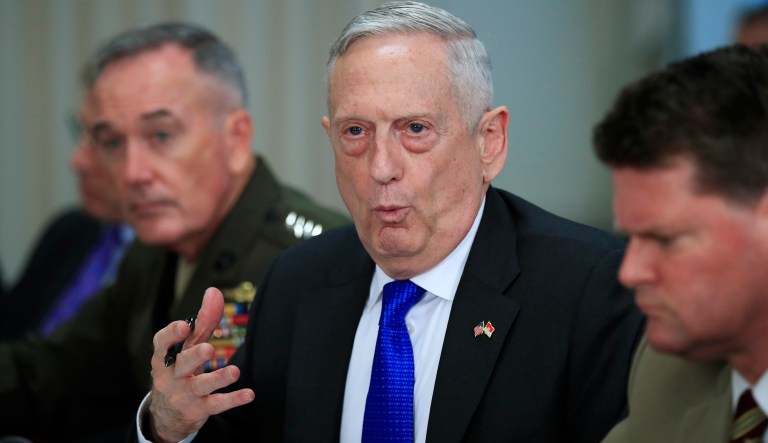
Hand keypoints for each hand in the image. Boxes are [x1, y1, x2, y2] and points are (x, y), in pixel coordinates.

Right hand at [146, 287, 254, 441]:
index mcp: (165, 357)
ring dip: (218, 378)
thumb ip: (202, 321)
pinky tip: (249, 394)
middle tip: (208, 349)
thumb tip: (213, 291)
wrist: (167, 415)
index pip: (162, 343)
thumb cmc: (179, 370)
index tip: (183, 325)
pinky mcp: (199, 409)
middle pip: (182, 364)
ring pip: (200, 385)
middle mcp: (172, 375)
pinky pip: (216, 404)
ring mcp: (184, 394)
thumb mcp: (187, 347)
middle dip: (194, 356)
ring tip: (235, 372)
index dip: (171, 334)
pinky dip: (233, 399)